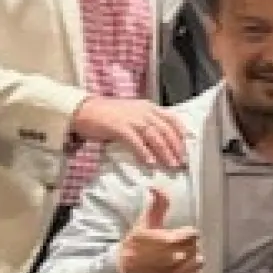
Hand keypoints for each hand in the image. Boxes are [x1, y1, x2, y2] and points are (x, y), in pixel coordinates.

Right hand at [70, 97, 185, 169]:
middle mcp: (143, 111)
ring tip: (171, 165)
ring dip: (164, 152)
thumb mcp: (134, 114)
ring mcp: (131, 118)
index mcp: (149, 107)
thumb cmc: (110, 115)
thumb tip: (163, 142)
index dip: (181, 135)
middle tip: (182, 163)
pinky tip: (150, 163)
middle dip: (176, 147)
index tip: (187, 149)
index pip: (172, 120)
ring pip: (154, 136)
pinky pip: (135, 141)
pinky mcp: (119, 127)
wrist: (85, 110)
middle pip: (165, 130)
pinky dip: (144, 153)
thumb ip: (148, 123)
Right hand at [116, 186, 230, 272]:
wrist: (124, 271)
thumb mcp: (146, 222)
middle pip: (197, 247)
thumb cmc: (135, 245)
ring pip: (200, 262)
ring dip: (192, 259)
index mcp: (170, 242)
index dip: (185, 233)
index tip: (173, 235)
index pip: (193, 234)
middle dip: (187, 245)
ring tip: (176, 259)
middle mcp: (177, 259)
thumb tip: (157, 185)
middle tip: (170, 248)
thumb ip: (157, 203)